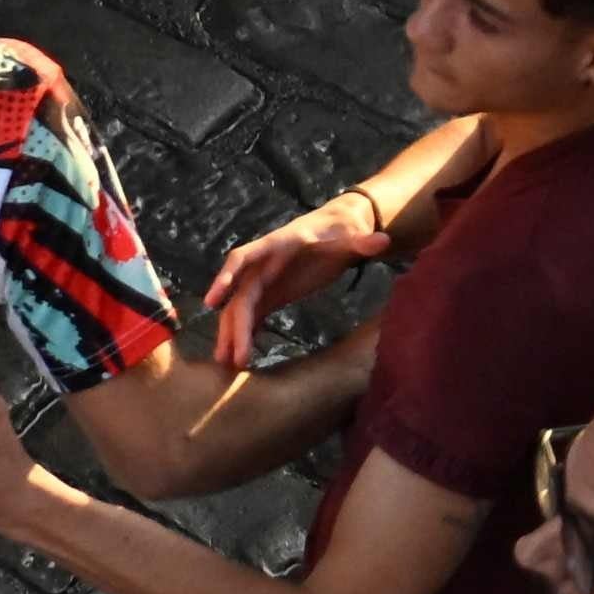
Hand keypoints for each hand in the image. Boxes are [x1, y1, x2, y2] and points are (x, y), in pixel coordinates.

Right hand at [198, 195, 386, 366]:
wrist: (337, 231)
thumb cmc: (341, 232)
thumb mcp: (352, 237)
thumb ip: (363, 242)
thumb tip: (382, 240)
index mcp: (276, 247)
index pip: (243, 259)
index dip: (225, 278)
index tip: (211, 301)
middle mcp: (263, 266)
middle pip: (241, 296)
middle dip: (234, 326)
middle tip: (233, 357)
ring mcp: (265, 282)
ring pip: (240, 309)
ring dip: (232, 334)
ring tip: (225, 363)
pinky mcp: (272, 295)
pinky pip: (252, 317)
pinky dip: (244, 334)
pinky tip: (239, 357)